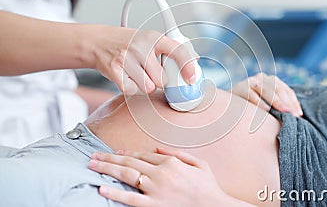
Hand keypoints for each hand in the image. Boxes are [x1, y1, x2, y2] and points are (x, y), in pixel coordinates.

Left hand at [88, 148, 235, 206]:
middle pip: (130, 161)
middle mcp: (160, 173)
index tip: (116, 152)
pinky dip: (115, 193)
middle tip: (93, 155)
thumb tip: (158, 149)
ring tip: (92, 165)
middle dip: (109, 157)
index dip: (128, 152)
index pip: (144, 154)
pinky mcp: (153, 206)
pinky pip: (130, 199)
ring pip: (126, 175)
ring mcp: (156, 190)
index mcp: (171, 162)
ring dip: (107, 168)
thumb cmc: (209, 187)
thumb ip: (179, 153)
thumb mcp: (200, 164)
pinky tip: (102, 188)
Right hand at [89, 25, 196, 94]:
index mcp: (154, 37)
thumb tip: (194, 60)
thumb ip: (170, 49)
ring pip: (148, 87)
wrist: (98, 41)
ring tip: (137, 73)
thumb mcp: (150, 40)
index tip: (192, 79)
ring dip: (144, 85)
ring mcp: (126, 58)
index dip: (188, 67)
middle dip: (159, 80)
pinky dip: (130, 87)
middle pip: (162, 79)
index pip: (178, 51)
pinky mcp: (114, 70)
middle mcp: (141, 46)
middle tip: (150, 72)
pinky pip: (131, 90)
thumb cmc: (128, 43)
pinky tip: (126, 76)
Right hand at [232, 73, 302, 115]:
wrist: (226, 105)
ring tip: (284, 112)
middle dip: (287, 102)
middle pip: (279, 89)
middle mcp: (262, 78)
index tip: (299, 114)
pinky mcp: (241, 87)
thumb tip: (297, 116)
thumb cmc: (250, 108)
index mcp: (271, 81)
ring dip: (276, 101)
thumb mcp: (266, 104)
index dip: (294, 101)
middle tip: (294, 115)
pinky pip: (251, 94)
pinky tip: (266, 110)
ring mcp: (251, 81)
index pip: (286, 90)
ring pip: (266, 90)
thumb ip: (278, 106)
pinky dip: (259, 102)